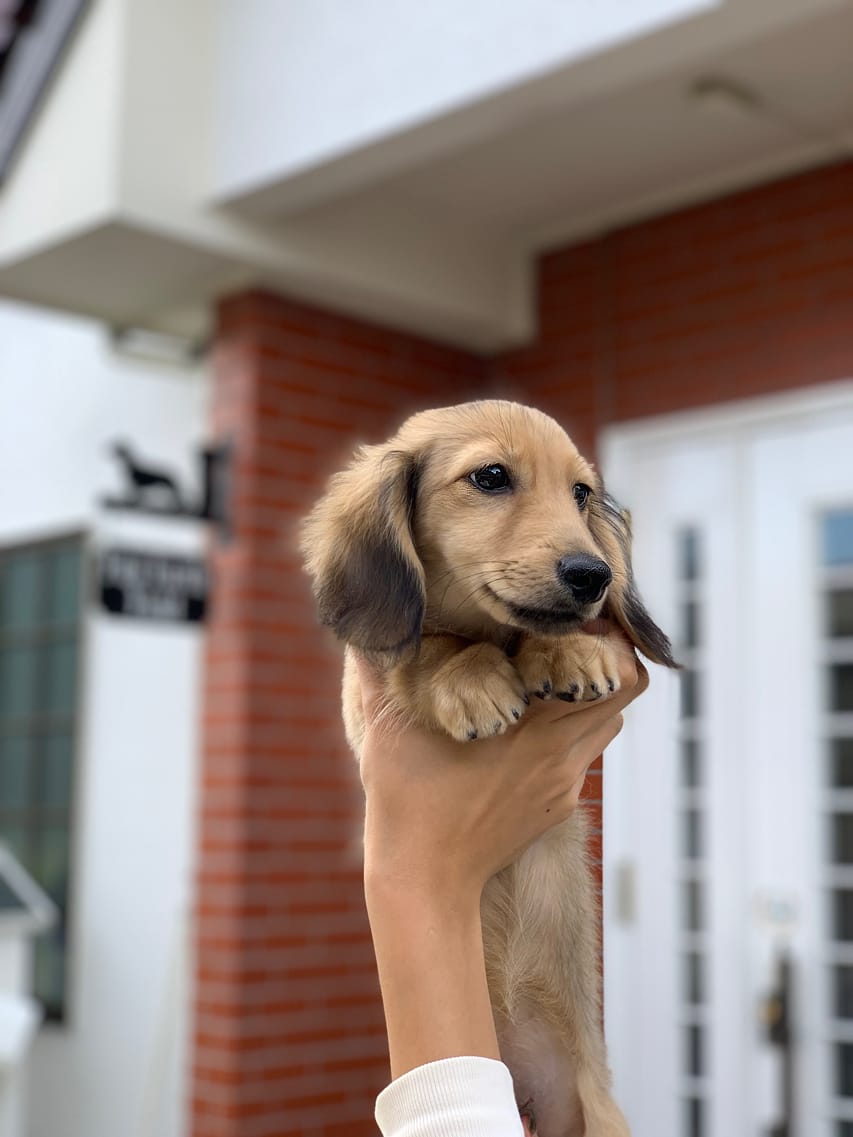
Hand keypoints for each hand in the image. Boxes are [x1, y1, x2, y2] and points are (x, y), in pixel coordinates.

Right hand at [358, 627, 647, 907]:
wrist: (425, 882)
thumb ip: (378, 665)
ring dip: (588, 696)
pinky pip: (581, 757)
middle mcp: (563, 753)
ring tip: (546, 678)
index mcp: (537, 726)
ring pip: (605, 724)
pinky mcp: (557, 807)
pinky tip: (525, 726)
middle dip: (603, 661)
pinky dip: (568, 732)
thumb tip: (364, 619)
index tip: (574, 620)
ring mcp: (564, 784)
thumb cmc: (406, 800)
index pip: (615, 674)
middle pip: (623, 693)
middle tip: (564, 640)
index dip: (605, 641)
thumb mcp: (388, 725)